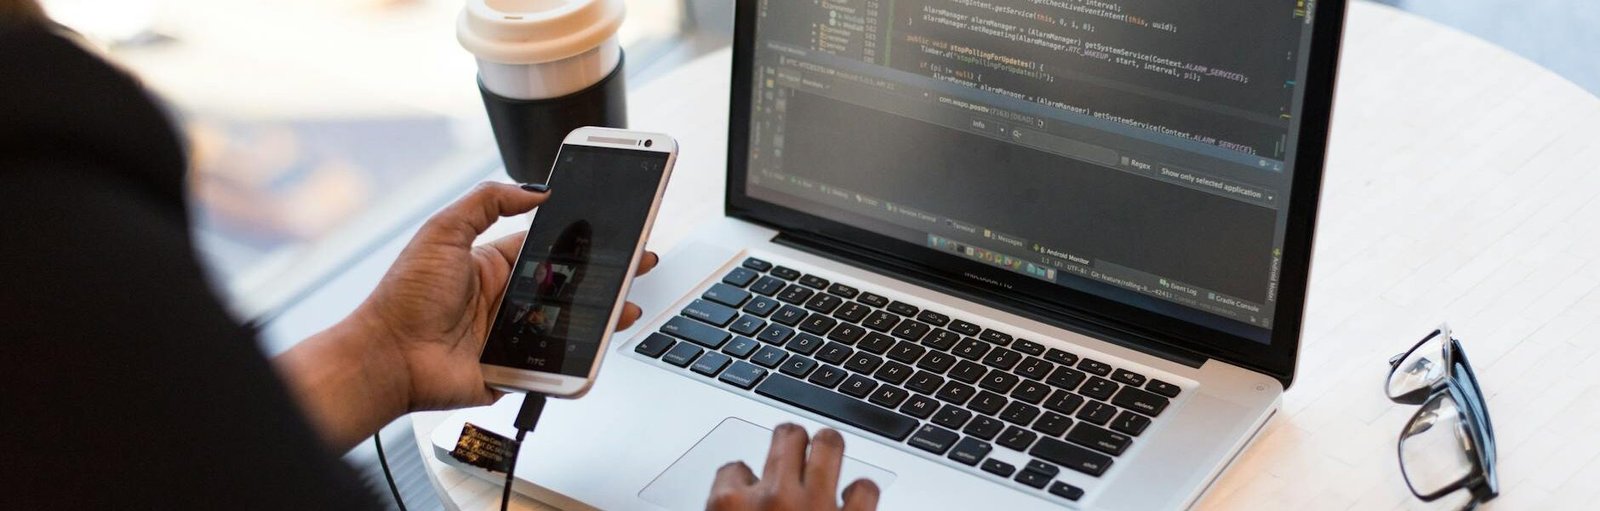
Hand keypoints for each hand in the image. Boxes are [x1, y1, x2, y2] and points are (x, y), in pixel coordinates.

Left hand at [356, 182, 658, 411]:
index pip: (549, 247)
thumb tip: (533, 189)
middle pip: (568, 285)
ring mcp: (512, 335)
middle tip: (638, 263)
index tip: (611, 229)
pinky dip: (578, 356)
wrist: (387, 357)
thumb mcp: (442, 231)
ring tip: (628, 305)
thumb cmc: (404, 298)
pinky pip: (554, 362)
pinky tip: (600, 342)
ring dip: (602, 314)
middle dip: (605, 275)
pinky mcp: (515, 368)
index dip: (581, 239)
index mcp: (492, 264)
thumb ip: (486, 202)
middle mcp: (506, 298)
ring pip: (569, 323)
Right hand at [708, 424, 880, 510]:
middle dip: (789, 440)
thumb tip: (733, 503)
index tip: (746, 487)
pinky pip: (865, 489)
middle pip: (785, 438)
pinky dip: (861, 491)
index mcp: (730, 506)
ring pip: (828, 444)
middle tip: (791, 446)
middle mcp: (774, 498)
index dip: (740, 479)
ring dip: (827, 446)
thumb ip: (728, 510)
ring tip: (826, 448)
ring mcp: (816, 506)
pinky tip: (854, 495)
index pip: (732, 470)